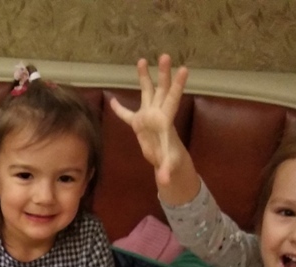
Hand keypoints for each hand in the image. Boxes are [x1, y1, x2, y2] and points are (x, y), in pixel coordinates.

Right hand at [109, 55, 198, 204]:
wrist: (165, 160)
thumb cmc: (170, 159)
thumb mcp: (169, 164)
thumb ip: (167, 170)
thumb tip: (164, 181)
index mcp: (166, 119)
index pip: (173, 99)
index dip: (178, 85)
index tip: (184, 69)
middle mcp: (157, 112)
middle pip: (161, 89)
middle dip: (164, 73)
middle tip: (166, 55)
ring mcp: (148, 115)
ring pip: (146, 92)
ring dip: (144, 77)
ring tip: (141, 59)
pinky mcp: (138, 123)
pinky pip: (126, 115)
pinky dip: (119, 109)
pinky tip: (111, 100)